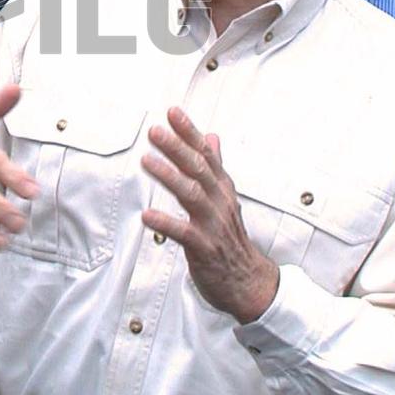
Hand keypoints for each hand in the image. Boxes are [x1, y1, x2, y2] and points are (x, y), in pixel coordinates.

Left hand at [141, 107, 278, 323]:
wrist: (248, 281)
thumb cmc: (231, 237)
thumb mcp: (225, 196)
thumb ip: (215, 166)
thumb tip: (212, 137)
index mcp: (222, 188)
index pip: (206, 154)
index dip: (189, 132)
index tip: (173, 112)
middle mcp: (219, 202)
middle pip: (198, 169)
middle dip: (177, 148)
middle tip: (156, 131)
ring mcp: (212, 225)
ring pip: (192, 195)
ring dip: (169, 177)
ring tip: (147, 161)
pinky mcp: (204, 248)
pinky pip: (184, 233)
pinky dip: (165, 223)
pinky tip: (146, 215)